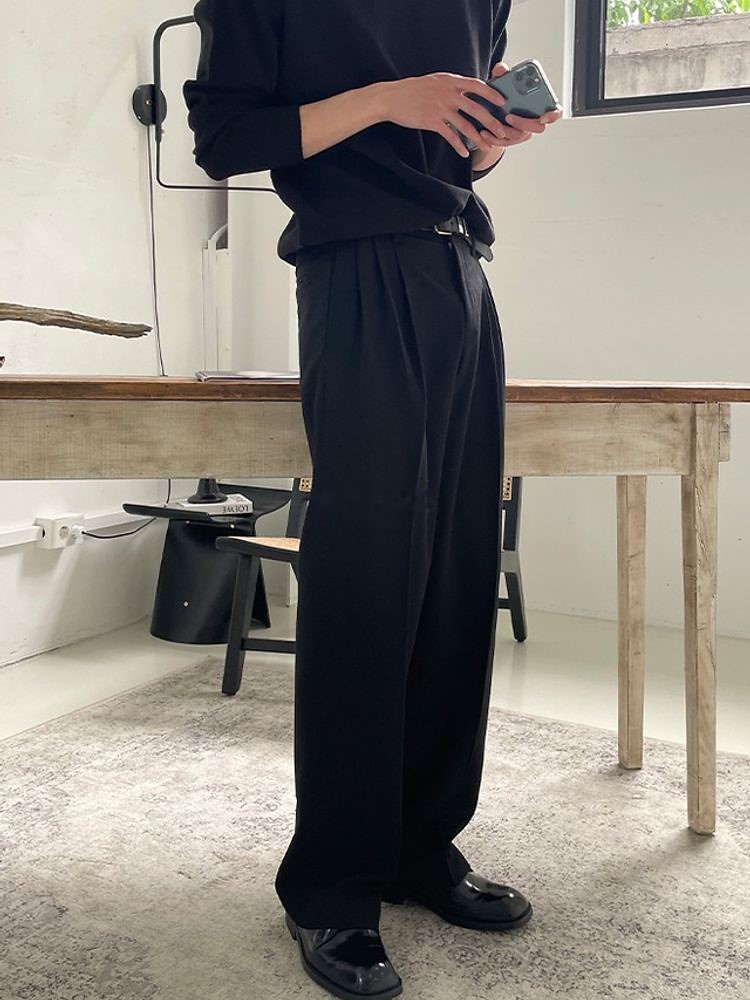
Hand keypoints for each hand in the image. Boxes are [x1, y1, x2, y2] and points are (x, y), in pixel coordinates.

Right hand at [378, 72, 509, 157]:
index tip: (502, 102)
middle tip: (501, 131)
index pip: (477, 85)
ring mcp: (440, 107)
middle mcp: (447, 93)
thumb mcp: (434, 81)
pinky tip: (465, 153)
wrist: (391, 98)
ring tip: (486, 146)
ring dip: (478, 137)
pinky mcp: (432, 121)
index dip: (491, 94)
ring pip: (465, 124)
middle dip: (491, 121)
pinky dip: (459, 145)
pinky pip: (450, 135)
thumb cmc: (412, 90)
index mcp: (450, 81)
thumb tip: (465, 92)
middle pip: (476, 108)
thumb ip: (450, 86)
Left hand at [473, 62, 562, 149]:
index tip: (543, 116)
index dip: (553, 115)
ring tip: (494, 124)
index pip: (555, 111)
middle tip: (509, 116)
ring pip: (520, 136)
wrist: (491, 107)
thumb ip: (502, 73)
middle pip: (537, 128)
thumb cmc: (503, 92)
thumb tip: (501, 69)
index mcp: (541, 104)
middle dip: (524, 123)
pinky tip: (484, 133)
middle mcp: (535, 120)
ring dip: (507, 131)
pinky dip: (495, 139)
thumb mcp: (502, 80)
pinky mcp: (511, 139)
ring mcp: (524, 131)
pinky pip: (505, 143)